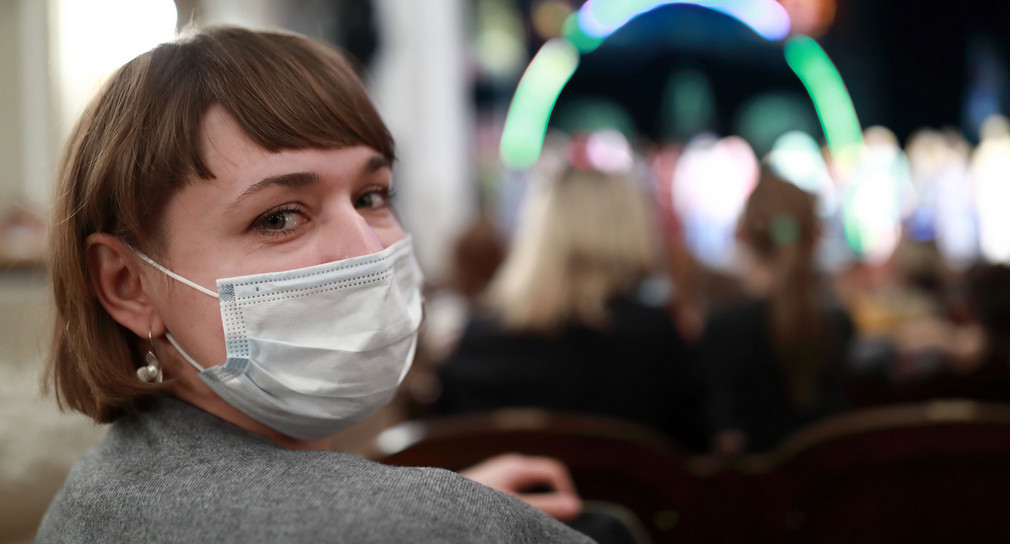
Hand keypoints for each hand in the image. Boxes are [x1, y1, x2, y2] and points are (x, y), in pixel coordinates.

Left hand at [459, 453, 582, 521]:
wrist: (437, 506)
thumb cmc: (474, 505)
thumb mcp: (514, 509)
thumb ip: (545, 508)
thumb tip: (575, 506)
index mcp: (517, 466)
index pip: (554, 471)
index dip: (565, 492)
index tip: (567, 516)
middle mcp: (509, 466)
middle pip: (543, 479)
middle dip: (551, 501)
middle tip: (549, 525)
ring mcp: (498, 474)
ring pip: (529, 487)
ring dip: (535, 506)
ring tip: (529, 525)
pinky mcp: (490, 486)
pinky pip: (515, 493)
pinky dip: (521, 507)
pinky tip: (509, 522)